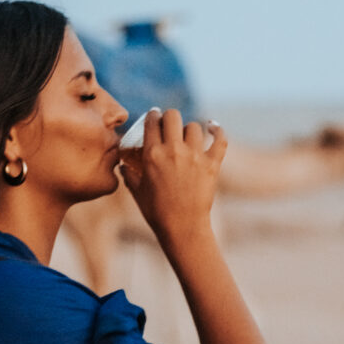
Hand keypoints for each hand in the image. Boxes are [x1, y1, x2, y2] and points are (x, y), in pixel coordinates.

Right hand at [120, 109, 226, 244]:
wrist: (182, 228)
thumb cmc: (157, 212)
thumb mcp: (136, 191)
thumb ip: (129, 174)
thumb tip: (123, 165)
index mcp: (152, 154)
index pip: (152, 121)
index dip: (152, 116)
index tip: (154, 117)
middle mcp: (174, 150)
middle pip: (173, 116)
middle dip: (169, 118)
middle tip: (169, 125)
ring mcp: (195, 156)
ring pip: (194, 126)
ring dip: (189, 129)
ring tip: (187, 136)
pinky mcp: (212, 164)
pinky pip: (219, 139)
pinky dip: (217, 130)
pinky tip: (212, 126)